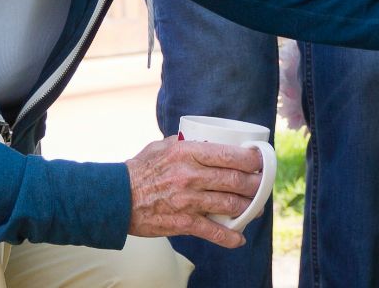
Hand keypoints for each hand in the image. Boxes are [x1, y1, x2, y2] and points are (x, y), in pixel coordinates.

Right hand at [124, 136, 264, 246]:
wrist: (115, 198)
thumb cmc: (140, 170)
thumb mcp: (162, 146)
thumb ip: (186, 141)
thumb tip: (208, 138)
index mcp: (188, 152)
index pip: (231, 155)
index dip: (253, 160)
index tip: (261, 162)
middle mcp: (191, 175)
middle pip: (236, 180)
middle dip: (257, 184)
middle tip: (263, 185)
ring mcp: (188, 200)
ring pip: (231, 205)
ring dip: (249, 208)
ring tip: (256, 208)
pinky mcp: (183, 223)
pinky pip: (213, 232)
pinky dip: (230, 237)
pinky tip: (239, 238)